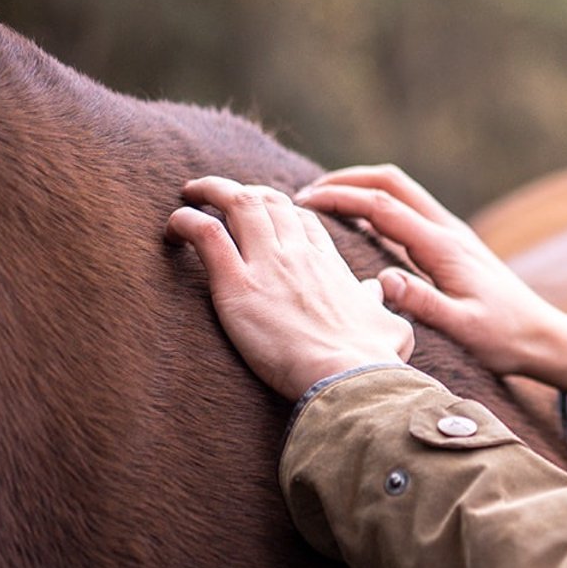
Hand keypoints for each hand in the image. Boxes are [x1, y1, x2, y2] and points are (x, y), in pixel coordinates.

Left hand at [166, 177, 415, 399]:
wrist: (349, 375)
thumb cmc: (372, 359)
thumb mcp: (391, 325)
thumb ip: (379, 303)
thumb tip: (376, 290)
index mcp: (331, 264)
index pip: (303, 221)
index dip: (280, 211)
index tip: (264, 218)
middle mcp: (299, 254)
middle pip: (269, 201)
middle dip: (243, 192)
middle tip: (220, 199)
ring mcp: (268, 264)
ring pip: (238, 203)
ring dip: (211, 192)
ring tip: (190, 195)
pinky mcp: (237, 285)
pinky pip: (206, 234)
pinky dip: (186, 222)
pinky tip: (175, 227)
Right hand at [293, 164, 566, 386]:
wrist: (543, 336)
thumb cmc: (505, 338)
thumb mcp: (462, 329)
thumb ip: (423, 304)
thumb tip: (383, 281)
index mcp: (444, 247)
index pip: (383, 207)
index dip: (341, 198)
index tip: (303, 202)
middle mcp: (448, 231)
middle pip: (391, 183)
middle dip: (346, 180)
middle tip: (305, 194)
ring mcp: (452, 235)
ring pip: (401, 193)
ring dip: (361, 188)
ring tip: (321, 202)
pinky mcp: (453, 245)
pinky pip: (409, 211)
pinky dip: (377, 206)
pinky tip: (356, 223)